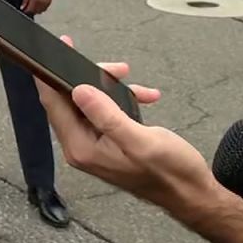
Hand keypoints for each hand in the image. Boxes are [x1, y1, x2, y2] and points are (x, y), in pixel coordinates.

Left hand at [20, 0, 53, 14]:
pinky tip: (38, 5)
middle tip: (27, 7)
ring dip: (35, 10)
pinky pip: (44, 9)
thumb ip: (25, 0)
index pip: (29, 10)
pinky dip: (40, 9)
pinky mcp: (49, 3)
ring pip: (39, 12)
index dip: (25, 11)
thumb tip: (22, 7)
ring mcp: (46, 4)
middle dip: (30, 11)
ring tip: (33, 5)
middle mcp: (41, 3)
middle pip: (34, 12)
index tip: (23, 10)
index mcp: (35, 0)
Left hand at [33, 36, 211, 209]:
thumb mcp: (139, 140)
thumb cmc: (170, 172)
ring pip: (91, 104)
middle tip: (118, 68)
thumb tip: (79, 90)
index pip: (53, 105)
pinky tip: (145, 98)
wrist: (192, 193)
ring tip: (140, 88)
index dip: (50, 75)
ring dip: (113, 89)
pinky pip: (107, 112)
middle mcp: (81, 146)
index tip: (58, 49)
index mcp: (81, 147)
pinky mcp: (108, 141)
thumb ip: (107, 116)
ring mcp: (94, 144)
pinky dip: (124, 101)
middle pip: (71, 100)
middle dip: (92, 79)